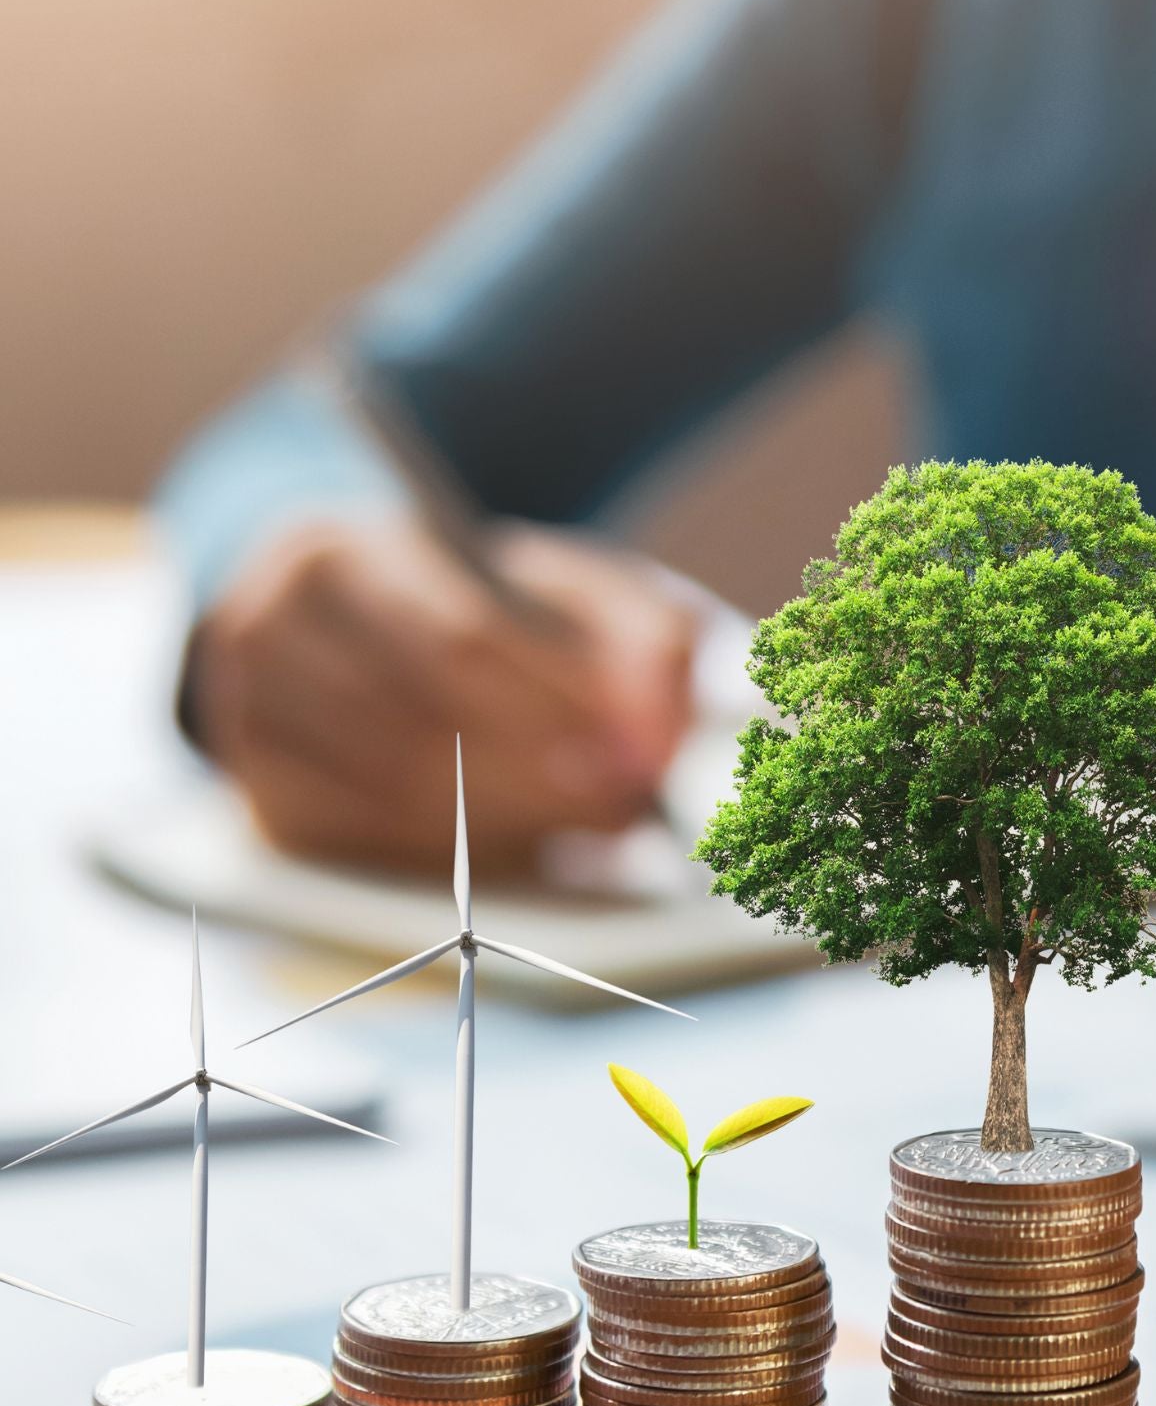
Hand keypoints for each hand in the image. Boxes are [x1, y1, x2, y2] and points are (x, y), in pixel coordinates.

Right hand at [187, 517, 696, 872]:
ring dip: (507, 823)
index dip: (553, 706)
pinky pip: (363, 844)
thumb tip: (659, 741)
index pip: (456, 640)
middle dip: (539, 780)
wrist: (375, 626)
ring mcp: (246, 717)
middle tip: (625, 809)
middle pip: (419, 728)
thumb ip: (645, 646)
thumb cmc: (495, 610)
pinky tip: (517, 844)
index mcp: (340, 550)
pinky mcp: (260, 798)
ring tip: (589, 824)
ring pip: (391, 795)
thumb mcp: (580, 596)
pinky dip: (450, 855)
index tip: (635, 751)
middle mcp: (265, 627)